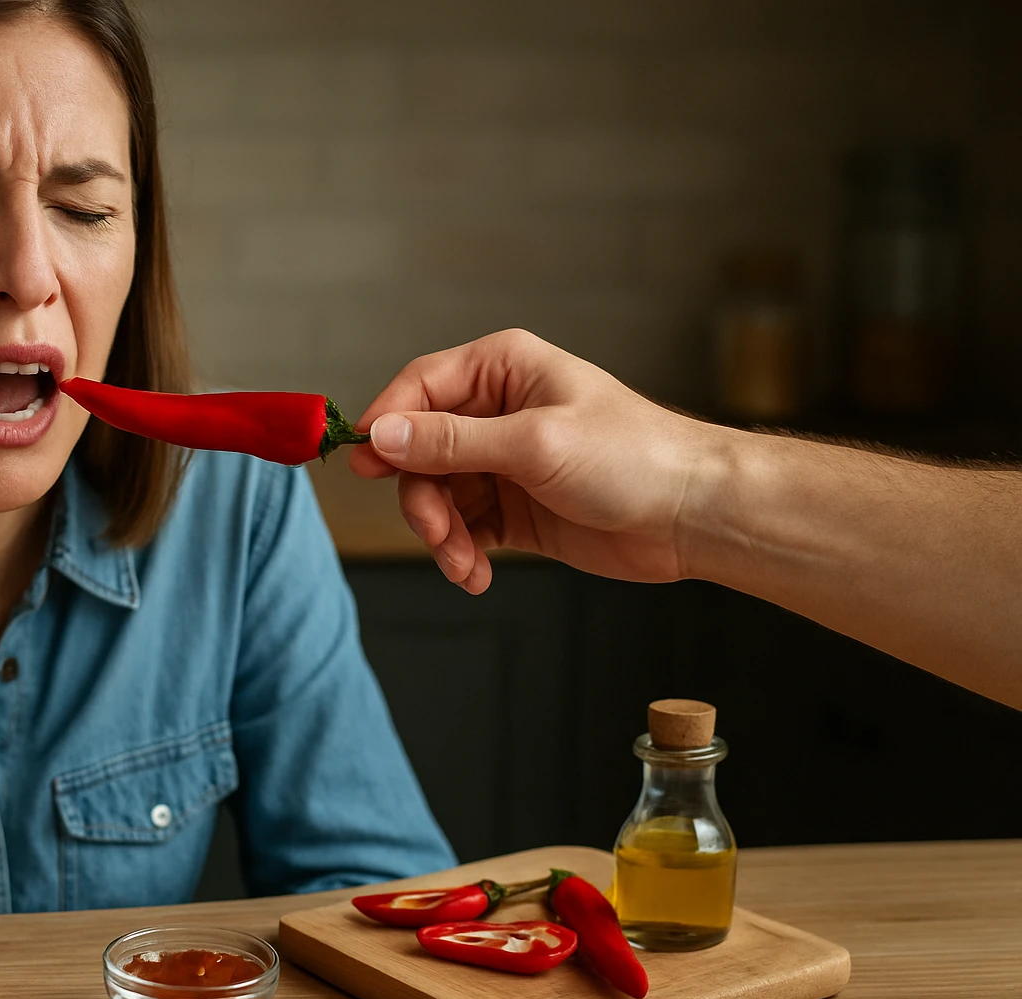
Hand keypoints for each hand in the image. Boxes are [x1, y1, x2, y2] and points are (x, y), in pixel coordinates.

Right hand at [348, 329, 727, 592]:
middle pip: (419, 450)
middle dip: (421, 498)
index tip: (362, 467)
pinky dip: (460, 553)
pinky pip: (462, 528)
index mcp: (503, 368)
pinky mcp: (513, 509)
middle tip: (435, 533)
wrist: (693, 516)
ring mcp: (503, 462)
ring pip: (436, 495)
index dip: (386, 424)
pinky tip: (474, 574)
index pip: (419, 386)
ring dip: (440, 534)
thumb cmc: (633, 457)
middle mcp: (496, 410)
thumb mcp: (533, 444)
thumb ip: (451, 442)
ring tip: (463, 563)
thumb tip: (382, 436)